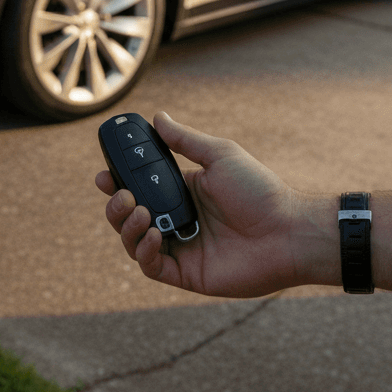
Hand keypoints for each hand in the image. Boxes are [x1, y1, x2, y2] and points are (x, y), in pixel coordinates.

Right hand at [95, 112, 333, 297]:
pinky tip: (154, 234)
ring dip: (127, 227)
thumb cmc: (260, 190)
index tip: (103, 175)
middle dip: (116, 207)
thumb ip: (185, 140)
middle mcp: (178, 220)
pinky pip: (151, 267)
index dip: (117, 183)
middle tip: (121, 196)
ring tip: (140, 213)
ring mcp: (180, 248)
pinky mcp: (186, 274)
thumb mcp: (220, 155)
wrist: (288, 230)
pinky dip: (144, 251)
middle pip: (129, 216)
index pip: (139, 188)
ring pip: (134, 242)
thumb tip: (158, 116)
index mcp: (183, 192)